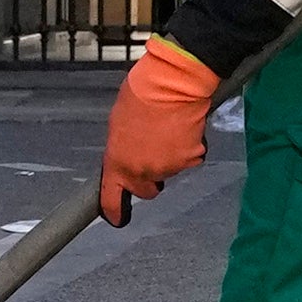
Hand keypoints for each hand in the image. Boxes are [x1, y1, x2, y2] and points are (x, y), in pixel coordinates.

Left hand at [95, 36, 220, 224]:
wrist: (172, 84)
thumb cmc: (141, 95)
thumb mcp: (117, 122)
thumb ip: (121, 147)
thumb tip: (127, 154)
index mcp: (118, 162)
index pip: (111, 197)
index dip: (114, 210)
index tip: (117, 218)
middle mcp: (142, 171)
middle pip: (147, 189)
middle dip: (150, 179)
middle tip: (153, 154)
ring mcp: (168, 167)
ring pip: (169, 170)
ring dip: (169, 156)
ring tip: (168, 129)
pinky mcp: (190, 159)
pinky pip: (190, 158)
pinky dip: (188, 147)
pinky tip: (184, 128)